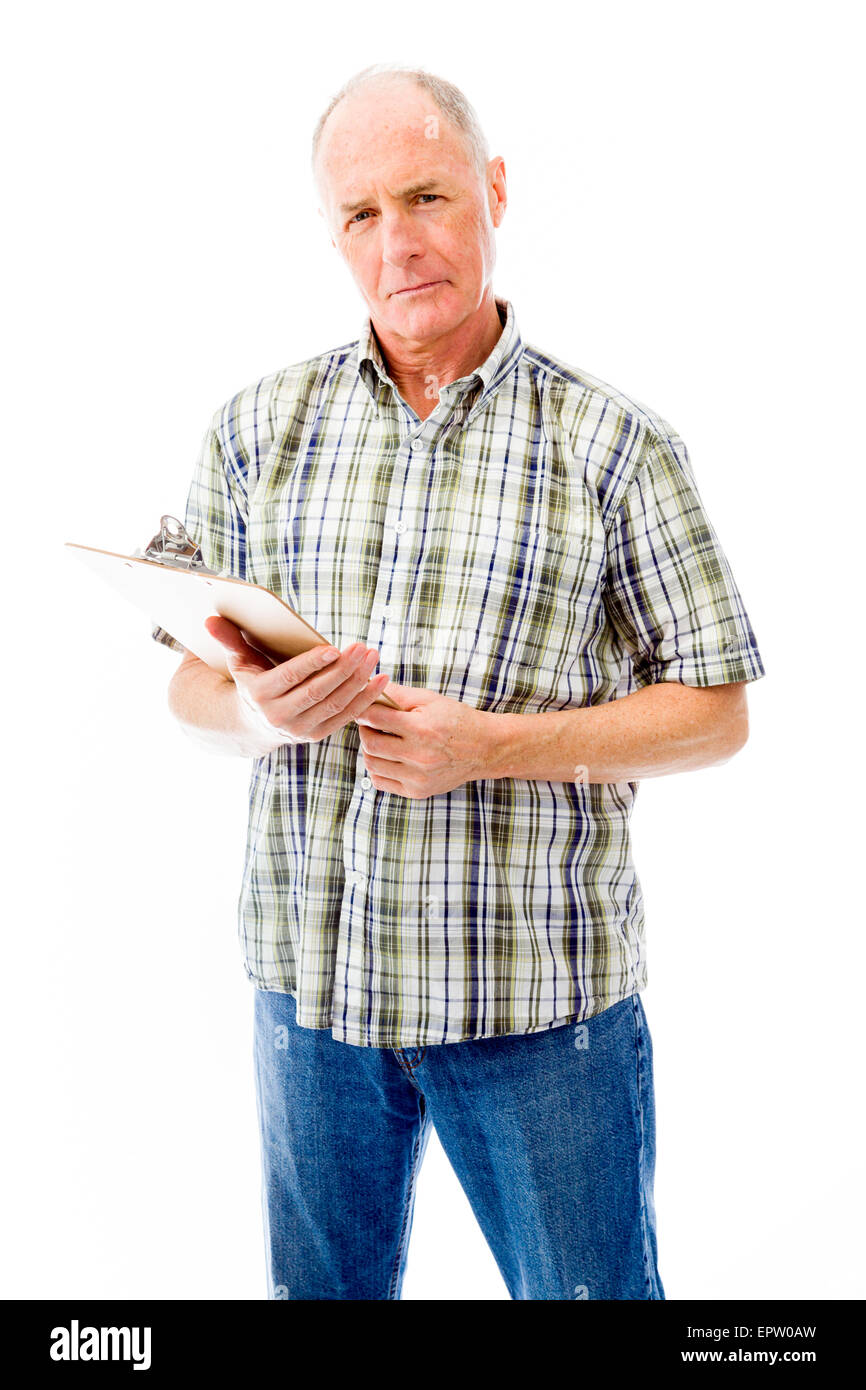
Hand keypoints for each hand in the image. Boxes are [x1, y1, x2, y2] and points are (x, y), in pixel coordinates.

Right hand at [204, 615, 394, 745]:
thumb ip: (228, 640)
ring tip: (374, 658)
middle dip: (343, 670)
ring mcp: (301, 729)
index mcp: (260, 696)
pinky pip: (346, 716)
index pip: (290, 679)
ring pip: (335, 705)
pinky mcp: (318, 735)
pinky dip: (366, 699)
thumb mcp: (237, 662)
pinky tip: (382, 680)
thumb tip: (210, 618)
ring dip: (359, 682)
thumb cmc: (250, 681)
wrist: (253, 723)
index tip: (334, 648)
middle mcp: (280, 717)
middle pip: (317, 692)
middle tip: (363, 648)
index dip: (312, 665)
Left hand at [354, 683, 491, 797]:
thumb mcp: (429, 700)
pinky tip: (388, 757)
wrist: (484, 749)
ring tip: (380, 739)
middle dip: (365, 730)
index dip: (364, 710)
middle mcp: (419, 756)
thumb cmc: (456, 720)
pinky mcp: (417, 791)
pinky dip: (377, 768)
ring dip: (370, 749)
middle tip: (371, 723)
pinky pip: (380, 782)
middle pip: (370, 743)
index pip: (376, 718)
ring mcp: (418, 777)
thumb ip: (398, 695)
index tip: (365, 708)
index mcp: (422, 729)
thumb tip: (369, 685)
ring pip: (372, 764)